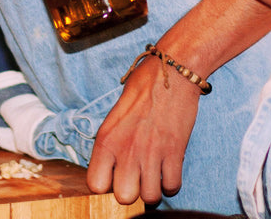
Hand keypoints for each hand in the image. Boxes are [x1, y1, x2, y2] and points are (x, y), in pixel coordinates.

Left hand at [85, 51, 199, 204]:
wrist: (171, 73)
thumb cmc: (141, 89)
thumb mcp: (114, 115)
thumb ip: (111, 143)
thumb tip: (112, 168)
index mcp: (106, 140)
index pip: (95, 185)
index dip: (106, 185)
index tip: (114, 177)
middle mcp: (126, 150)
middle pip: (124, 197)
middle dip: (131, 191)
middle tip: (137, 178)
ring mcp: (151, 153)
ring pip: (150, 197)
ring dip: (153, 189)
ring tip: (153, 176)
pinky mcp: (175, 152)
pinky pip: (172, 186)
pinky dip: (171, 183)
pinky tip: (168, 171)